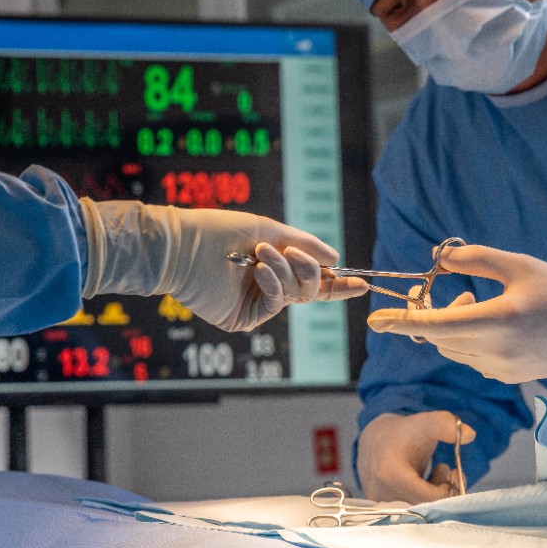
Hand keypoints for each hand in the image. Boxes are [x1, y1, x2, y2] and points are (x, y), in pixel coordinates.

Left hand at [81, 199, 367, 331]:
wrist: (183, 245)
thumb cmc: (220, 231)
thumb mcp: (268, 230)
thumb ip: (303, 244)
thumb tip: (337, 257)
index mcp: (274, 264)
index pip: (313, 278)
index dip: (339, 282)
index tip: (363, 282)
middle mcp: (267, 286)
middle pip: (310, 288)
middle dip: (309, 270)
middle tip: (291, 252)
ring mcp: (256, 303)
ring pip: (296, 295)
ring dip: (285, 271)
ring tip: (262, 254)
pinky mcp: (244, 318)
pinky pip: (275, 304)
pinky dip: (273, 284)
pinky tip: (259, 269)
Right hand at [357, 411, 474, 502]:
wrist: (375, 441)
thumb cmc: (403, 433)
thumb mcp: (424, 423)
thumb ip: (445, 425)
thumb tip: (470, 435)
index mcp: (389, 475)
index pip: (430, 498)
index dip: (448, 488)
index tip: (455, 471)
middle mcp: (381, 494)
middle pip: (426, 508)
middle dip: (444, 491)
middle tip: (450, 472)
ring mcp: (380, 505)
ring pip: (420, 512)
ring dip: (435, 495)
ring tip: (439, 474)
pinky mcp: (382, 511)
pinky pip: (411, 513)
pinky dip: (425, 500)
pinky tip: (428, 483)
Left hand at [367, 244, 546, 382]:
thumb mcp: (520, 265)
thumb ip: (476, 259)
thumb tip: (438, 260)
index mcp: (500, 320)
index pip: (436, 325)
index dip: (402, 322)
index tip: (374, 319)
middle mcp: (497, 351)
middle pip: (438, 337)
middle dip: (429, 315)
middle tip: (439, 292)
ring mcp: (501, 369)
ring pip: (452, 349)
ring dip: (450, 326)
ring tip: (473, 302)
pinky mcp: (506, 378)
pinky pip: (470, 358)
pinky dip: (467, 339)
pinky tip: (490, 322)